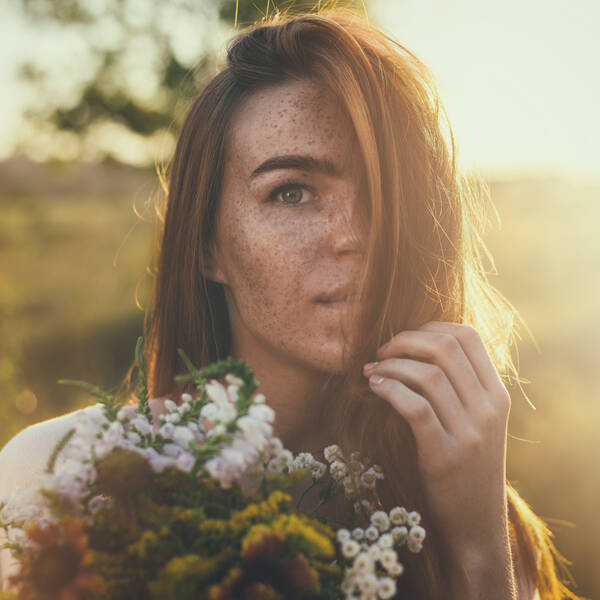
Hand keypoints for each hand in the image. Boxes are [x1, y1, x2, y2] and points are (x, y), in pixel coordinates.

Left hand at [363, 321, 514, 595]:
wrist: (476, 524)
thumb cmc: (468, 466)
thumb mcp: (479, 423)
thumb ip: (462, 387)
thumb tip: (418, 347)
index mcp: (497, 395)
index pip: (469, 336)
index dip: (431, 327)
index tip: (406, 339)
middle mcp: (488, 409)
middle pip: (445, 348)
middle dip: (405, 341)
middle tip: (382, 352)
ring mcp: (470, 433)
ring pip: (428, 375)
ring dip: (391, 365)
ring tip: (371, 370)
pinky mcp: (445, 456)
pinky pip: (415, 407)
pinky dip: (390, 390)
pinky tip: (374, 388)